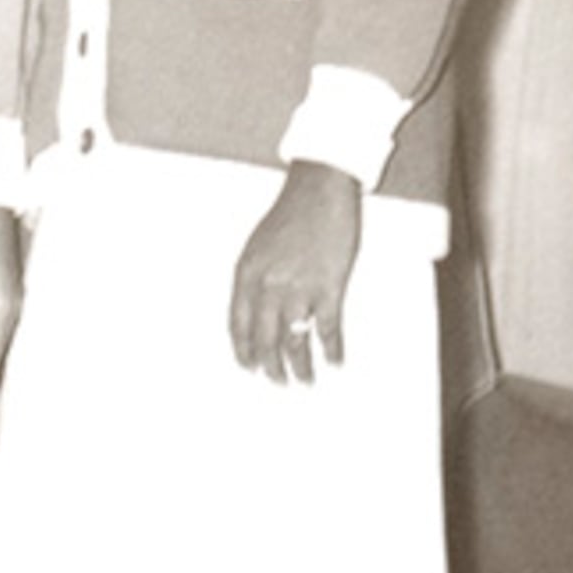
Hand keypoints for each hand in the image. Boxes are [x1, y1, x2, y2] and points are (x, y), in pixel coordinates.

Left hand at [229, 163, 361, 386]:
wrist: (320, 190)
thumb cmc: (290, 214)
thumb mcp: (257, 246)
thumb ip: (254, 280)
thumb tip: (256, 314)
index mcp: (246, 274)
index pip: (238, 325)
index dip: (243, 351)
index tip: (248, 367)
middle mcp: (268, 286)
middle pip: (265, 340)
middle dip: (271, 366)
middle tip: (277, 382)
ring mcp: (298, 289)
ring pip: (295, 342)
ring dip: (300, 367)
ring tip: (305, 381)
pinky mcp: (329, 288)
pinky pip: (328, 329)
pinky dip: (332, 349)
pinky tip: (334, 361)